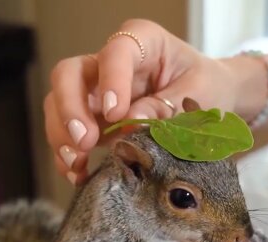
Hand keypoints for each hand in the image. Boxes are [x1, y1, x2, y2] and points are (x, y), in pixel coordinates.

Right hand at [44, 19, 242, 184]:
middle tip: (85, 140)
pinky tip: (77, 173)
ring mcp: (95, 91)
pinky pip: (66, 132)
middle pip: (70, 74)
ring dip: (62, 135)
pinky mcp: (92, 119)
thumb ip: (166, 107)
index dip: (111, 80)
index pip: (116, 52)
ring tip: (77, 163)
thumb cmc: (206, 87)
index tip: (116, 113)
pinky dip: (67, 154)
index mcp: (142, 42)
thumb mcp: (198, 94)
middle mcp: (109, 63)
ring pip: (58, 103)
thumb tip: (132, 124)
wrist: (209, 99)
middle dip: (70, 108)